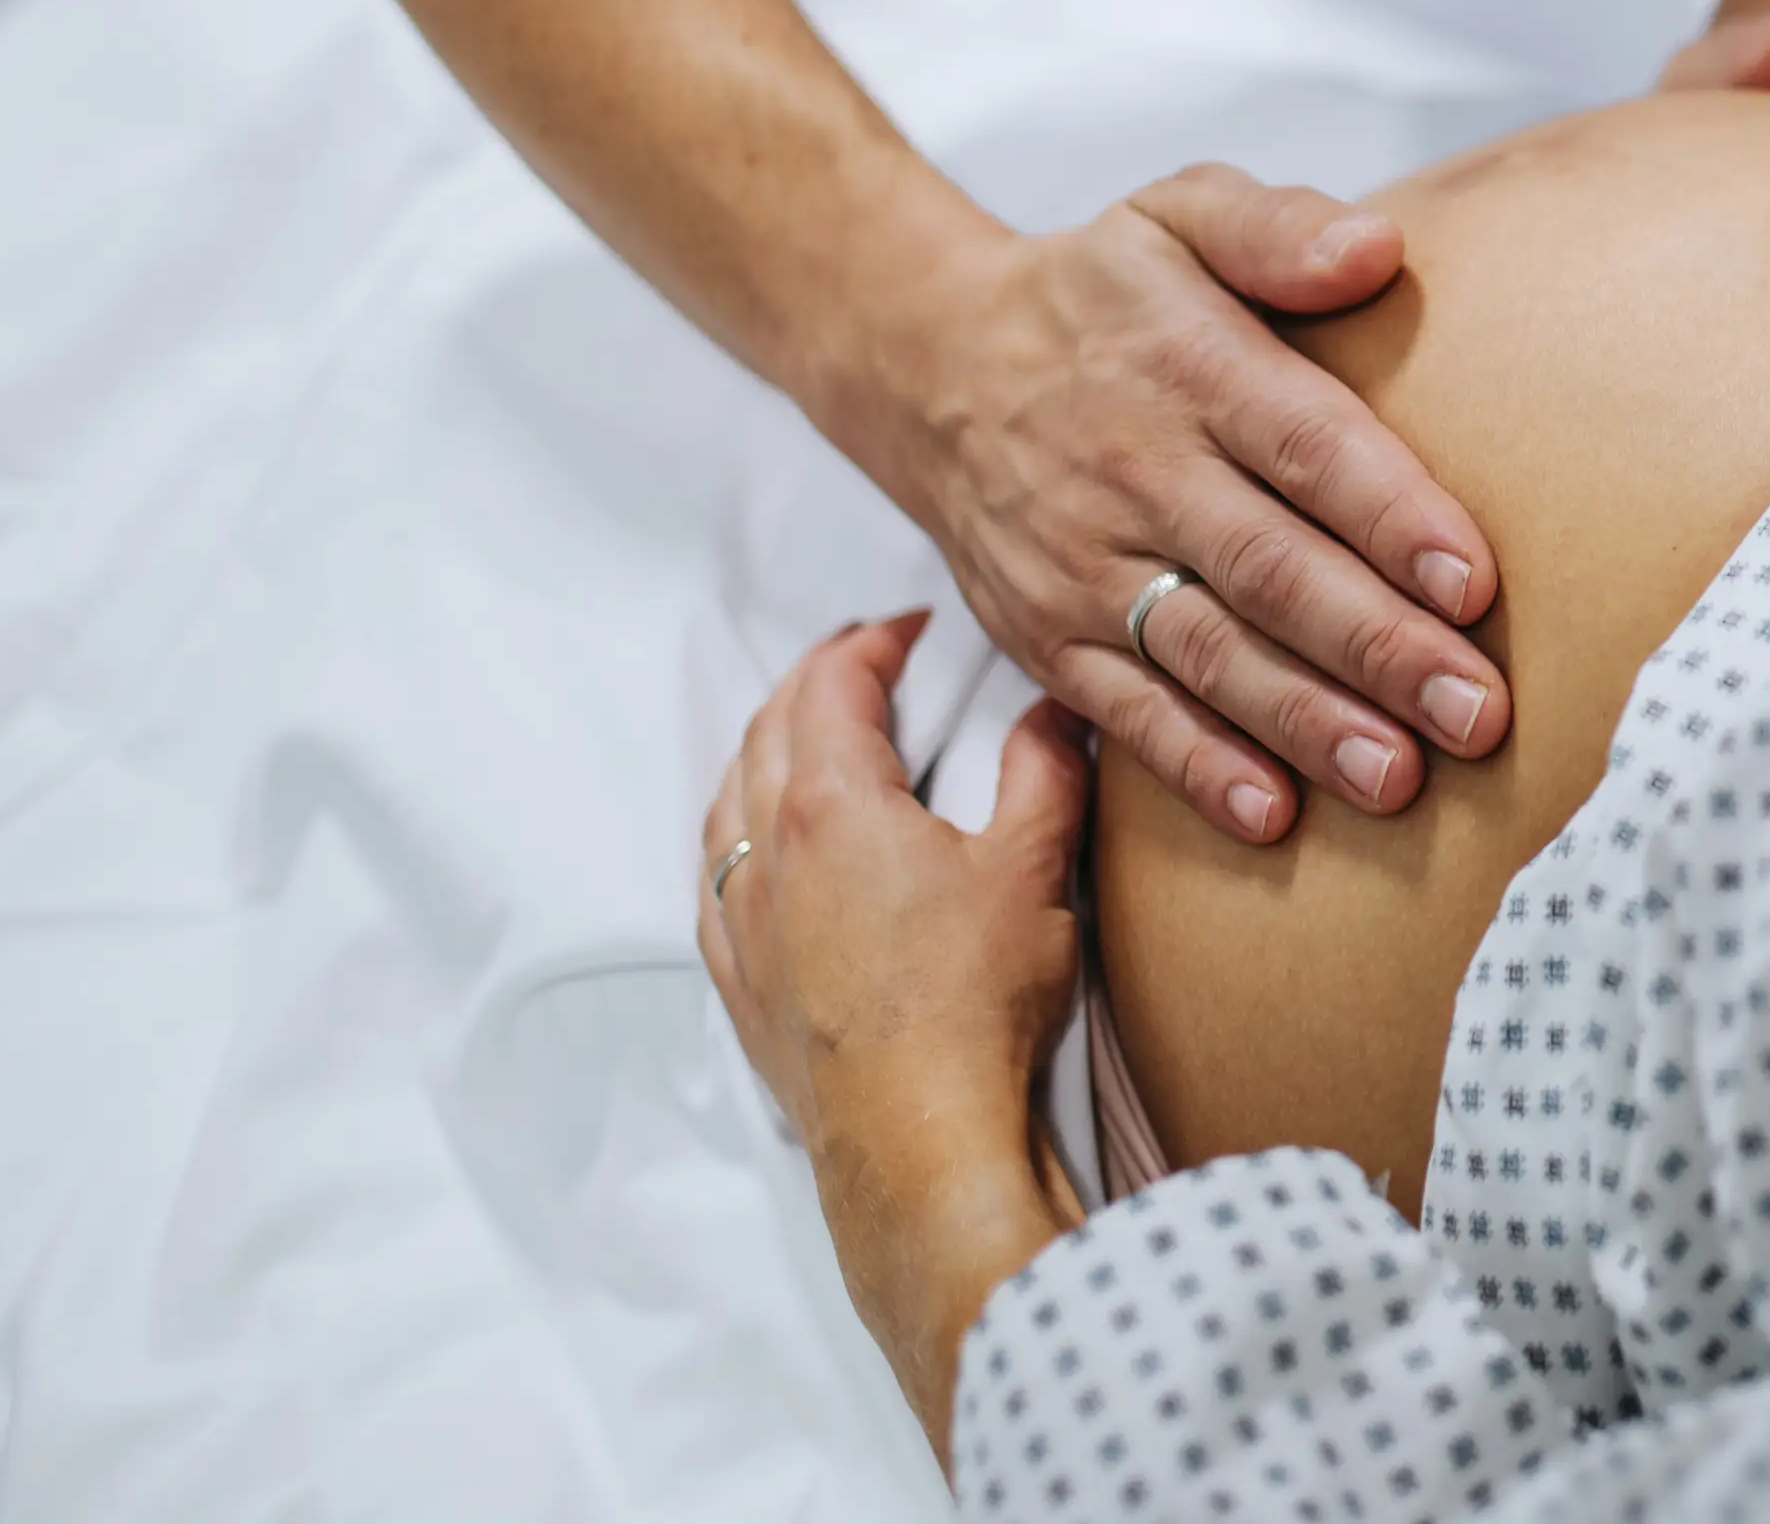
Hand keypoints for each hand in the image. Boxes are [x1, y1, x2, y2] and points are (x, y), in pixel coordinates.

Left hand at [700, 615, 1084, 1457]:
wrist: (919, 1140)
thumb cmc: (974, 1003)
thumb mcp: (1033, 866)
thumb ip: (1044, 770)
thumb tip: (1054, 711)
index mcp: (832, 804)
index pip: (833, 686)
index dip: (873, 643)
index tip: (909, 629)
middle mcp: (767, 852)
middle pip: (769, 730)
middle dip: (815, 682)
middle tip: (863, 663)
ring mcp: (743, 923)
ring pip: (729, 800)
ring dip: (766, 750)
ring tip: (807, 737)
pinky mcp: (742, 985)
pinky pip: (714, 880)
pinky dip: (736, 834)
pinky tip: (760, 849)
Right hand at [849, 169, 1510, 845]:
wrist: (928, 363)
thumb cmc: (1100, 293)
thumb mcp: (1178, 214)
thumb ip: (1278, 230)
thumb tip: (1377, 247)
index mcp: (1191, 369)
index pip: (1305, 447)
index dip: (1390, 515)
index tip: (1473, 581)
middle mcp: (1137, 473)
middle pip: (1272, 570)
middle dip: (1379, 648)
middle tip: (1479, 714)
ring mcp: (1085, 566)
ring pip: (1208, 655)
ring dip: (1306, 723)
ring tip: (1399, 778)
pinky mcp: (1047, 636)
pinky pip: (1124, 709)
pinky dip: (1194, 767)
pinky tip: (1269, 814)